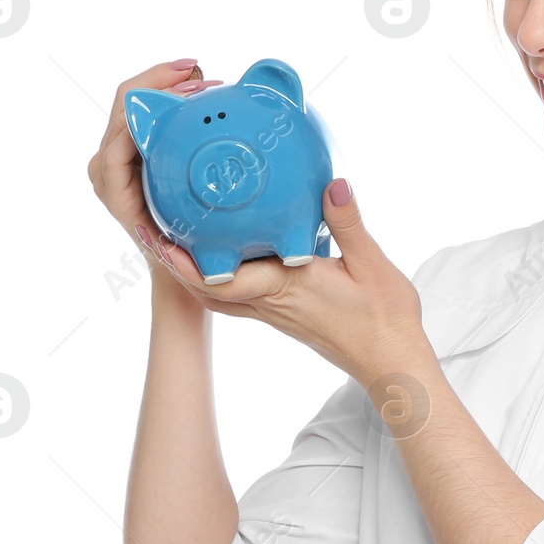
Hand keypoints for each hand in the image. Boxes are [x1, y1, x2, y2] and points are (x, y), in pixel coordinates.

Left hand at [86, 59, 222, 263]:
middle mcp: (104, 167)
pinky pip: (144, 112)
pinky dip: (170, 97)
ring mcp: (115, 155)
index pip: (122, 133)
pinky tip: (198, 92)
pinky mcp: (128, 150)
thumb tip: (178, 196)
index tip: (190, 93)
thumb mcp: (175, 238)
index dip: (152, 107)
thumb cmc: (177, 254)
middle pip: (124, 104)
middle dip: (161, 82)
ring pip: (134, 103)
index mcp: (111, 185)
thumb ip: (166, 213)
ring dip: (168, 86)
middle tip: (200, 74)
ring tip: (205, 79)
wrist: (172, 265)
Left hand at [145, 176, 426, 386]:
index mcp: (286, 287)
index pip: (222, 280)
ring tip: (177, 240)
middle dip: (177, 262)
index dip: (187, 262)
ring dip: (194, 272)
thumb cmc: (384, 318)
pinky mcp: (284, 315)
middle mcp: (272, 303)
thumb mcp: (372, 263)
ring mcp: (275, 312)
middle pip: (207, 288)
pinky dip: (221, 277)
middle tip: (152, 230)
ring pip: (220, 294)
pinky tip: (227, 255)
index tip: (163, 237)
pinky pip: (239, 296)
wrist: (390, 361)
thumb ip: (348, 222)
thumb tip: (333, 183)